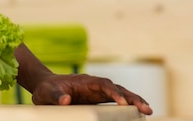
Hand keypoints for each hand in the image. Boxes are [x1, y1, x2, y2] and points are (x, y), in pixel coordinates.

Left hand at [30, 73, 152, 115]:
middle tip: (145, 108)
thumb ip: (55, 96)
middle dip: (131, 96)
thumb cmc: (45, 90)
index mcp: (83, 81)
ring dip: (133, 101)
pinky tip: (137, 112)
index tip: (122, 102)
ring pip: (120, 94)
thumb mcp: (45, 93)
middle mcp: (93, 85)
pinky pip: (115, 102)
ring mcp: (97, 92)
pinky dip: (127, 105)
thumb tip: (66, 101)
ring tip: (148, 111)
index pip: (102, 84)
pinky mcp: (97, 100)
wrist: (45, 87)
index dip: (113, 92)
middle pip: (116, 88)